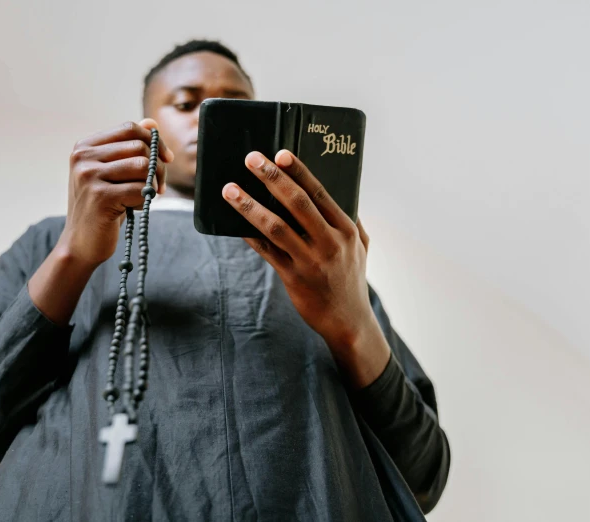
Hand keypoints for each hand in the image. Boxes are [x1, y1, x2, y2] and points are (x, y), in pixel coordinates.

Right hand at [59, 119, 173, 267]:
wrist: (81, 243)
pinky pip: (140, 189)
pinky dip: (145, 200)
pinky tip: (134, 208)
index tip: (166, 159)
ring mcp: (89, 177)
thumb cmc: (102, 207)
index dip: (154, 141)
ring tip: (144, 197)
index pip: (129, 128)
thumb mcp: (113, 173)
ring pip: (143, 166)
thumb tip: (152, 123)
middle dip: (158, 167)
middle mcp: (83, 158)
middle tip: (158, 186)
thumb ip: (129, 148)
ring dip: (153, 184)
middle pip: (139, 146)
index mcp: (85, 147)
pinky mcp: (100, 197)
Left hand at [222, 150, 389, 385]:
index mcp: (346, 229)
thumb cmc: (352, 278)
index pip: (319, 193)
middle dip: (272, 178)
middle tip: (250, 159)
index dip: (299, 172)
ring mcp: (310, 262)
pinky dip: (250, 235)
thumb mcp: (360, 246)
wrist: (348, 321)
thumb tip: (334, 191)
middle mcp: (329, 243)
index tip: (280, 154)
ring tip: (229, 189)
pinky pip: (266, 252)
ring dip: (250, 206)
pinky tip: (234, 223)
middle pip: (297, 204)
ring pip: (275, 227)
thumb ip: (350, 218)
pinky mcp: (293, 278)